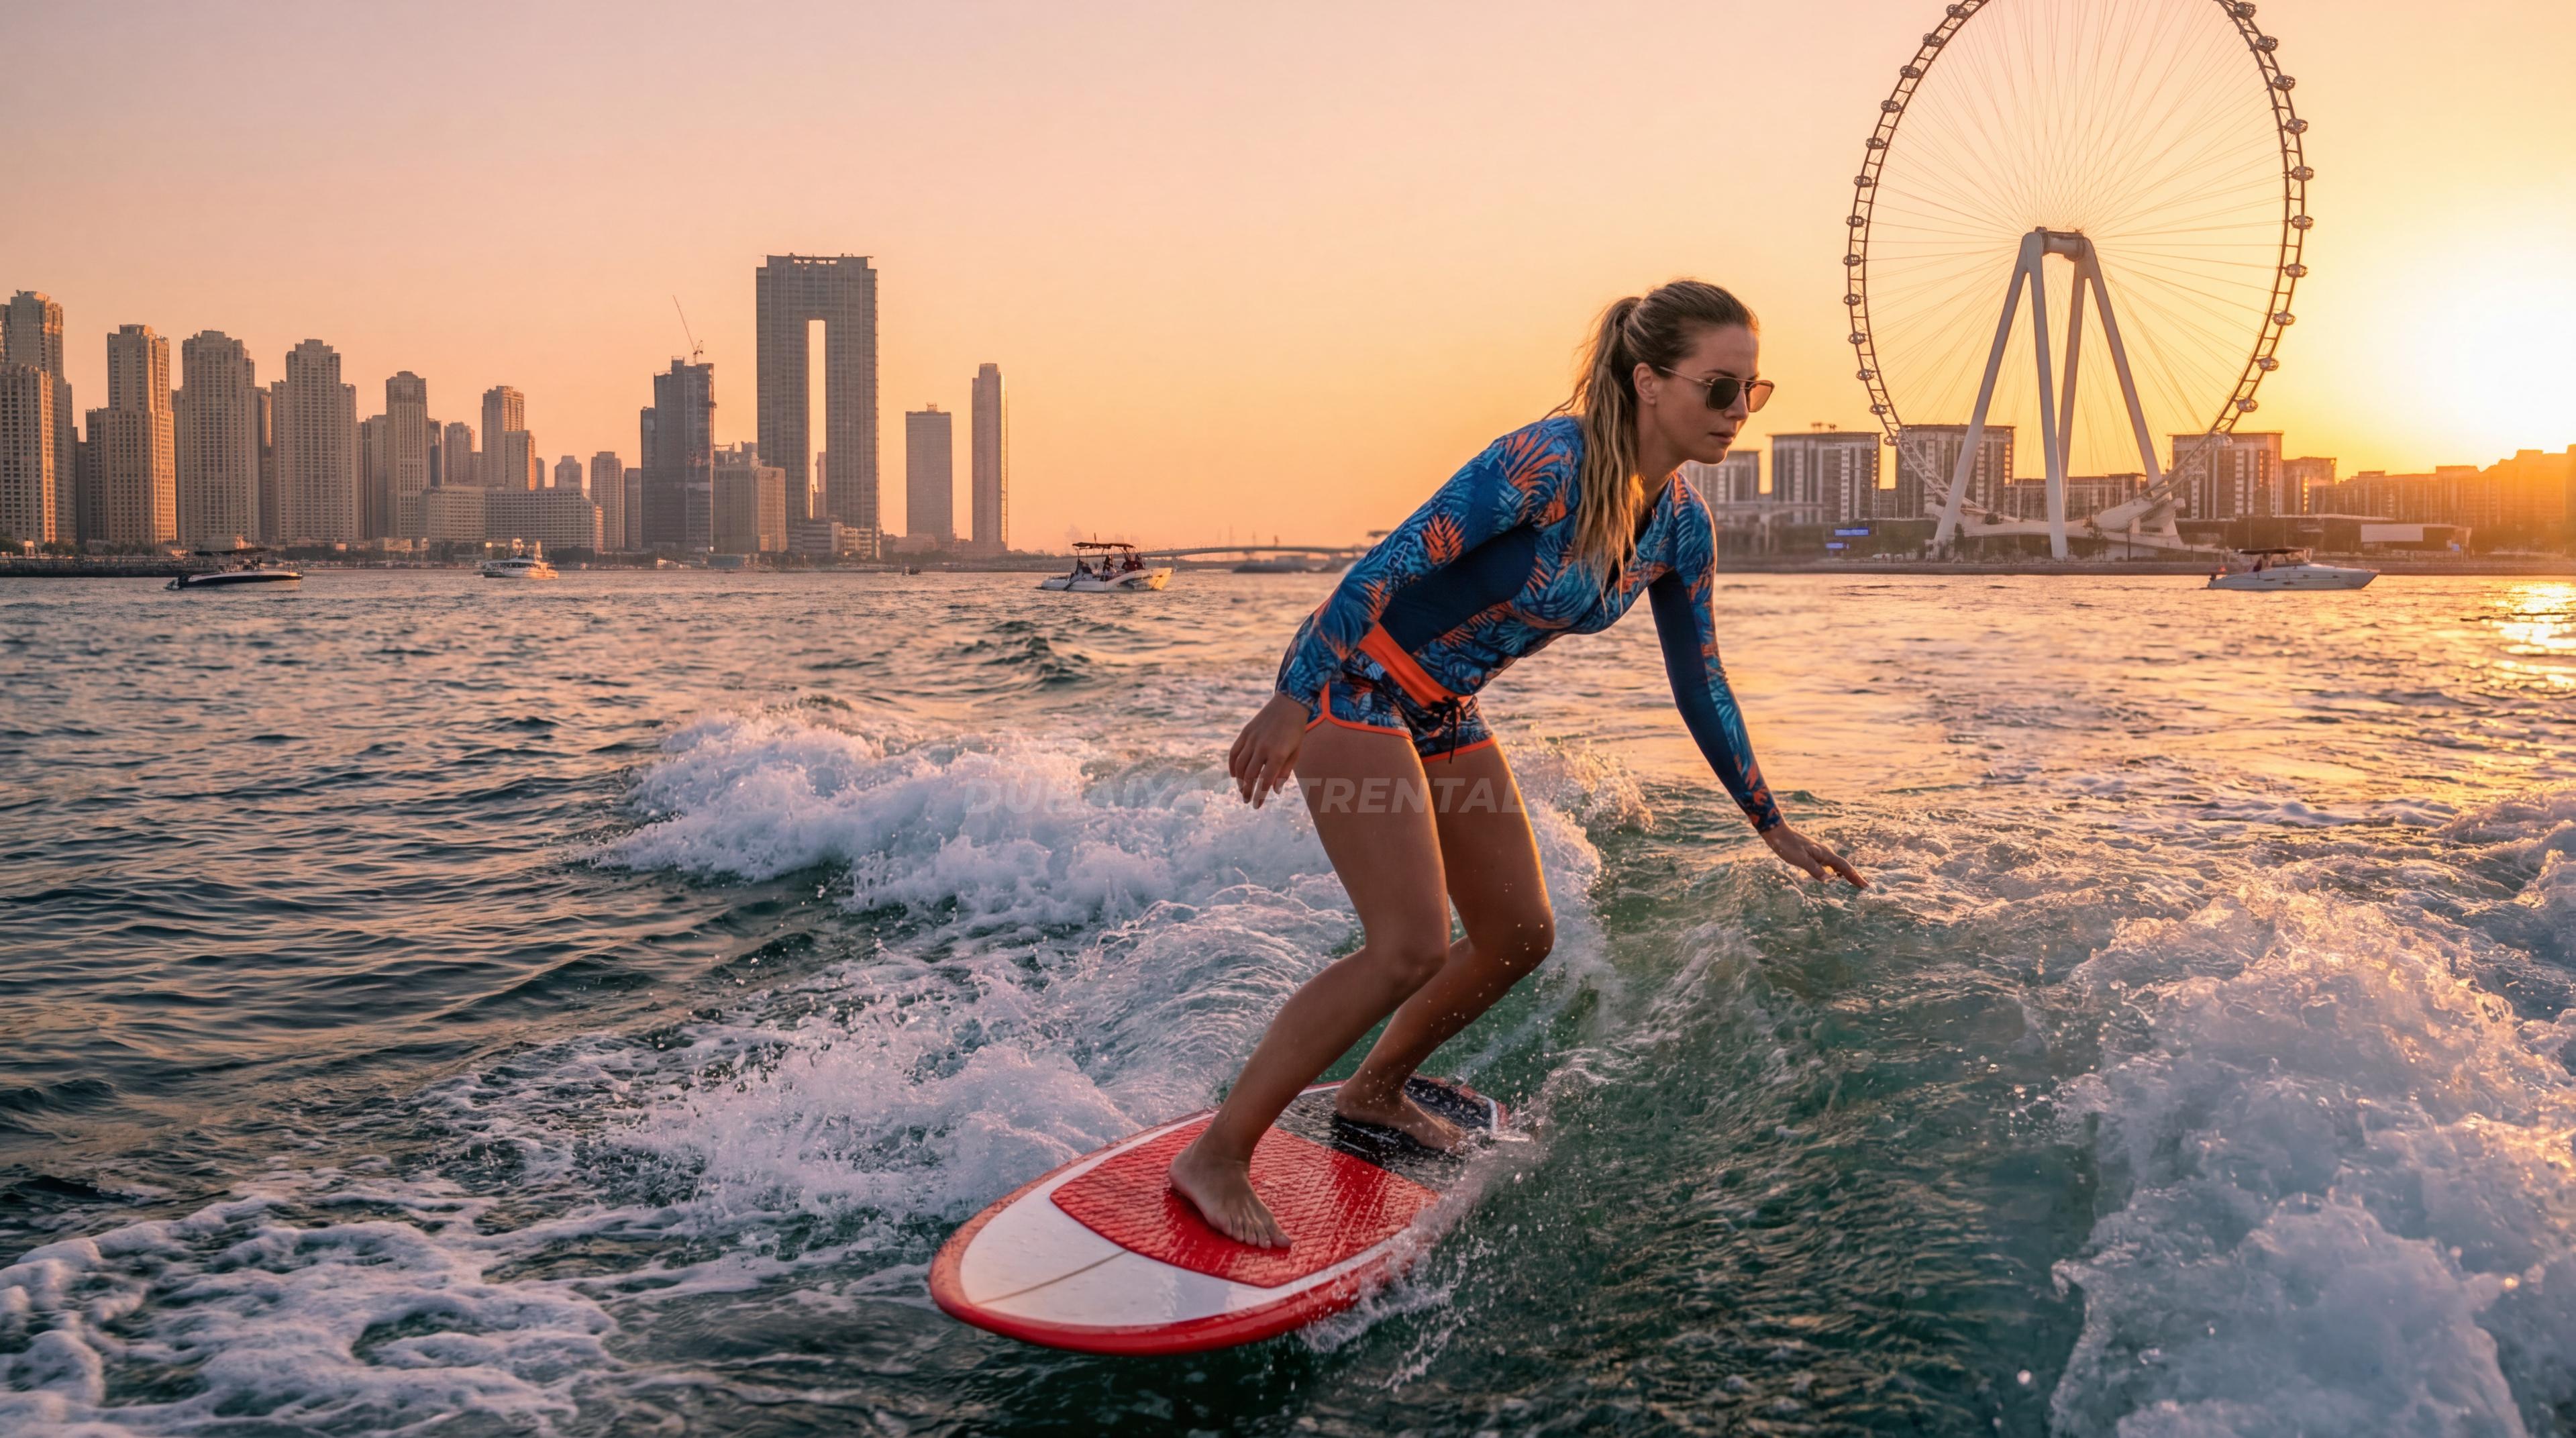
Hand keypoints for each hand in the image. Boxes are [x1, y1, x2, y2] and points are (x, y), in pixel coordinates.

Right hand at [1229, 693, 1310, 807]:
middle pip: (1250, 775)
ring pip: (1240, 765)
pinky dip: (1232, 765)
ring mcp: (1252, 739)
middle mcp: (1263, 747)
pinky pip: (1235, 752)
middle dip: (1248, 791)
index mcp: (1278, 754)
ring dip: (1239, 780)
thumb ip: (1285, 772)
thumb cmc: (1295, 731)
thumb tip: (1275, 791)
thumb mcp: (1295, 752)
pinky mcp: (1245, 733)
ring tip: (1242, 790)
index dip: (1261, 796)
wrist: (1289, 704)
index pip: (1266, 781)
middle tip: (1247, 801)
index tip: (1257, 806)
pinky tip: (1234, 775)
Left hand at [1761, 823, 1866, 888]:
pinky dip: (1836, 871)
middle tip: (1864, 886)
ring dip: (1846, 874)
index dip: (1855, 876)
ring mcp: (1819, 853)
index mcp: (1824, 854)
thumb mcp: (1799, 859)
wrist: (1777, 832)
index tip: (1865, 885)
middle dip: (1854, 876)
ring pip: (1837, 865)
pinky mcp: (1813, 853)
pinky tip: (1835, 875)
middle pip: (1843, 866)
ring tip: (1854, 882)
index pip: (1844, 867)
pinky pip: (1829, 864)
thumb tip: (1829, 880)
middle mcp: (1824, 853)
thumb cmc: (1786, 845)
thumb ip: (1814, 869)